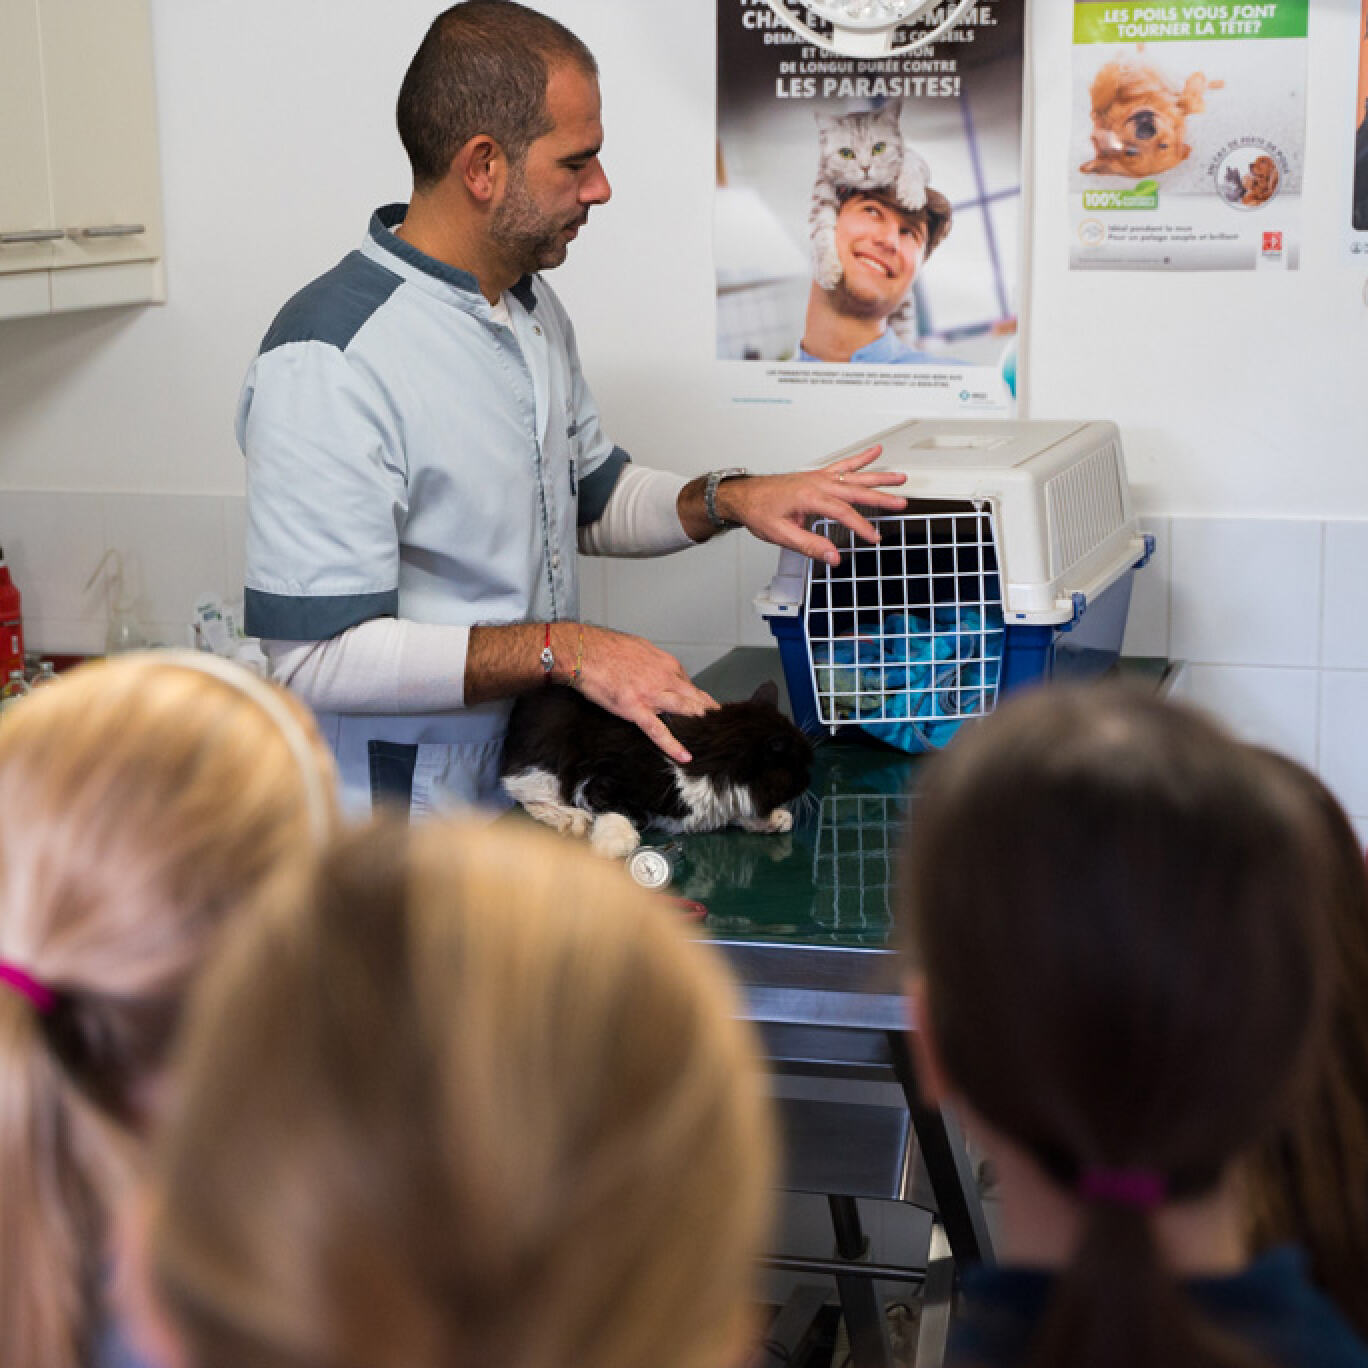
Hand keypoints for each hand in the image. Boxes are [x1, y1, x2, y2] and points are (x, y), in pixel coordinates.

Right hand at [574, 625, 716, 764]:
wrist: (584, 651)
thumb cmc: (606, 647)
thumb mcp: (639, 649)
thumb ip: (653, 663)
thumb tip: (657, 671)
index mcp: (666, 664)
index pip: (689, 684)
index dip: (697, 698)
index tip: (703, 707)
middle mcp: (664, 678)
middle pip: (695, 698)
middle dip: (709, 712)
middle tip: (720, 725)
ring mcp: (651, 695)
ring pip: (685, 711)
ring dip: (700, 723)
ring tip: (711, 738)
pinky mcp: (635, 709)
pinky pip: (658, 731)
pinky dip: (673, 746)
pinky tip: (685, 756)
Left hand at [717, 445, 906, 565]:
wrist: (745, 496)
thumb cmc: (760, 511)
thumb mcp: (781, 535)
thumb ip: (809, 546)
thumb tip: (832, 557)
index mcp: (809, 497)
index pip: (843, 512)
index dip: (861, 526)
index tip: (874, 538)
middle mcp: (817, 483)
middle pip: (855, 490)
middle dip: (881, 497)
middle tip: (901, 503)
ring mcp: (819, 477)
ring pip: (855, 475)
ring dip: (879, 477)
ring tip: (900, 478)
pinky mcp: (818, 476)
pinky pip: (844, 465)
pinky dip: (861, 459)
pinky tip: (875, 452)